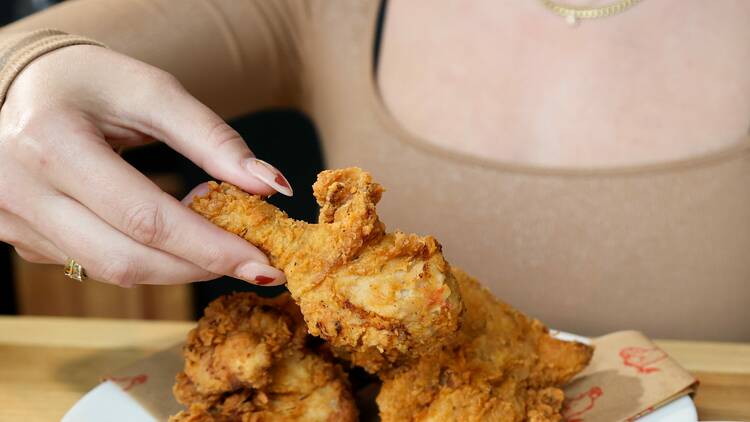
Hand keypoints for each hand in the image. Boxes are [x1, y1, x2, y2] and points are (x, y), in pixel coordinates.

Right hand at [0, 45, 290, 286]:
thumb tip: (271, 187)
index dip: (211, 248)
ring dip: (176, 266)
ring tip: (215, 237)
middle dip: (201, 268)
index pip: (145, 218)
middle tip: (253, 263)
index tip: (265, 263)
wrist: (20, 82)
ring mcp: (13, 221)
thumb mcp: (153, 92)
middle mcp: (20, 191)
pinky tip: (170, 234)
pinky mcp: (20, 238)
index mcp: (52, 143)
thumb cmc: (91, 81)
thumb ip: (213, 139)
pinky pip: (94, 264)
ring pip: (111, 272)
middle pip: (128, 260)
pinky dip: (145, 257)